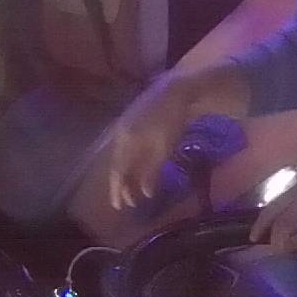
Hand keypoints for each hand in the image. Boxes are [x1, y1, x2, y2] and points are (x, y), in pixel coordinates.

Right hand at [108, 74, 194, 209]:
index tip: (121, 206)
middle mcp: (120, 133)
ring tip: (131, 187)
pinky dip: (132, 159)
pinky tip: (137, 166)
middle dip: (122, 184)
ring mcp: (126, 124)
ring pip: (123, 155)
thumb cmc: (171, 120)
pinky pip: (129, 145)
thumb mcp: (163, 148)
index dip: (119, 190)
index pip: (118, 171)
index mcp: (124, 141)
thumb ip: (151, 171)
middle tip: (126, 201)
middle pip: (118, 164)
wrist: (178, 89)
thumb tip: (145, 192)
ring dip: (127, 173)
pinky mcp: (135, 119)